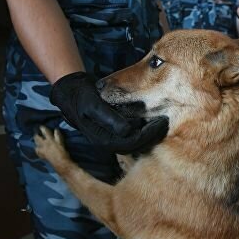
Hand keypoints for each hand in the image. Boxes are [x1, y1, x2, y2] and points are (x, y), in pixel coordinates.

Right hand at [50, 72, 168, 152]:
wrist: (71, 93)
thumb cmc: (82, 97)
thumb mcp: (93, 105)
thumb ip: (109, 118)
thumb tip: (127, 130)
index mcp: (103, 140)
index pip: (133, 142)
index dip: (150, 134)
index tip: (163, 122)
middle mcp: (108, 143)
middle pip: (137, 145)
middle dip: (153, 135)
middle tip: (167, 122)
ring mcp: (111, 139)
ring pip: (136, 142)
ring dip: (150, 134)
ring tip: (163, 121)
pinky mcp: (113, 133)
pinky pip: (132, 136)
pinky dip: (144, 130)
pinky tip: (153, 120)